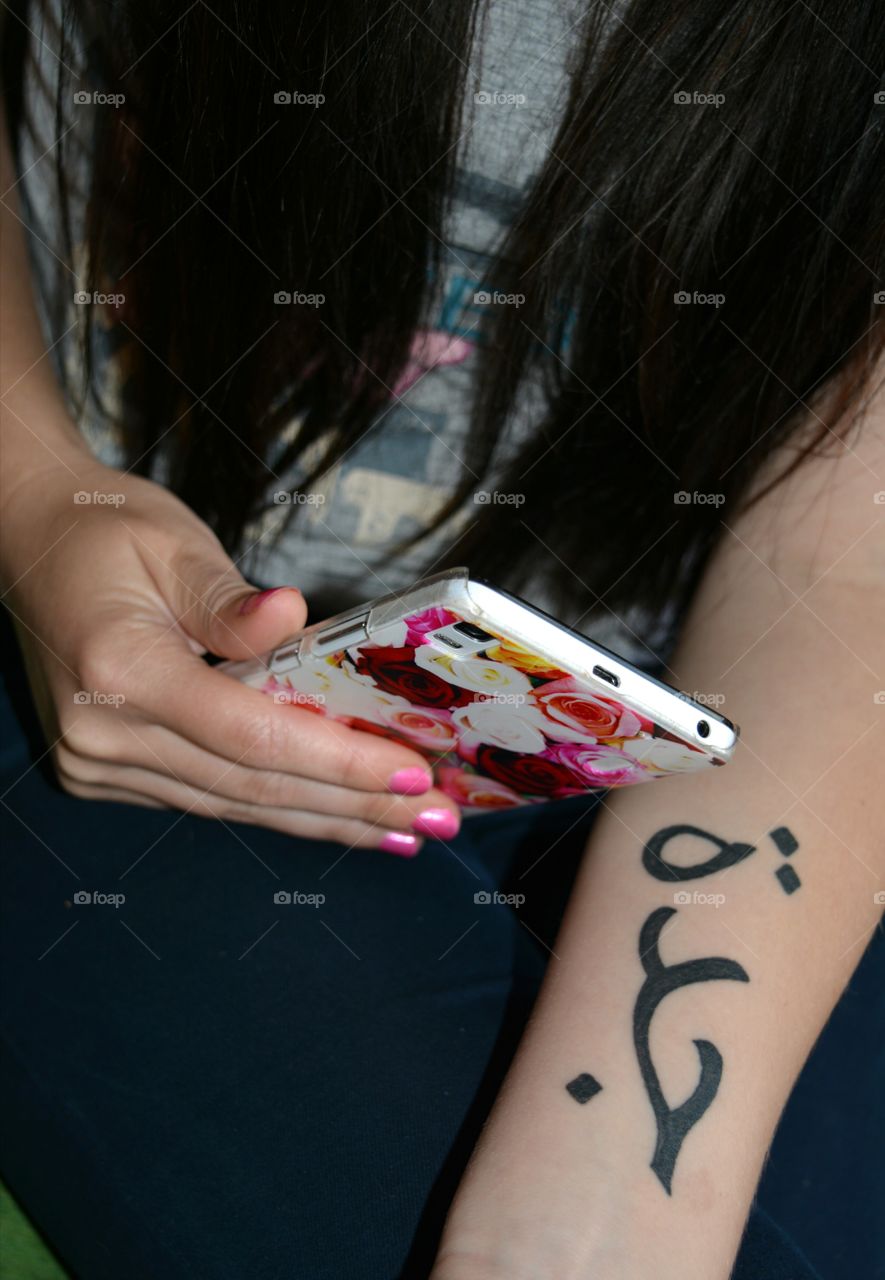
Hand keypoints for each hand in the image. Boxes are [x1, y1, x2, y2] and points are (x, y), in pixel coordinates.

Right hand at [1, 457, 459, 850]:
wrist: (30, 543)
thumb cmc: (106, 532)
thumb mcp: (174, 543)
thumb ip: (231, 600)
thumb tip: (293, 619)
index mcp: (118, 669)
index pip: (249, 733)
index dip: (337, 759)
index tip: (412, 772)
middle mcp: (101, 733)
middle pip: (251, 783)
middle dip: (352, 806)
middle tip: (433, 817)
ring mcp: (98, 763)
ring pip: (234, 804)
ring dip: (324, 819)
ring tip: (402, 831)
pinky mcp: (106, 773)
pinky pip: (209, 798)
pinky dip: (278, 805)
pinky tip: (334, 815)